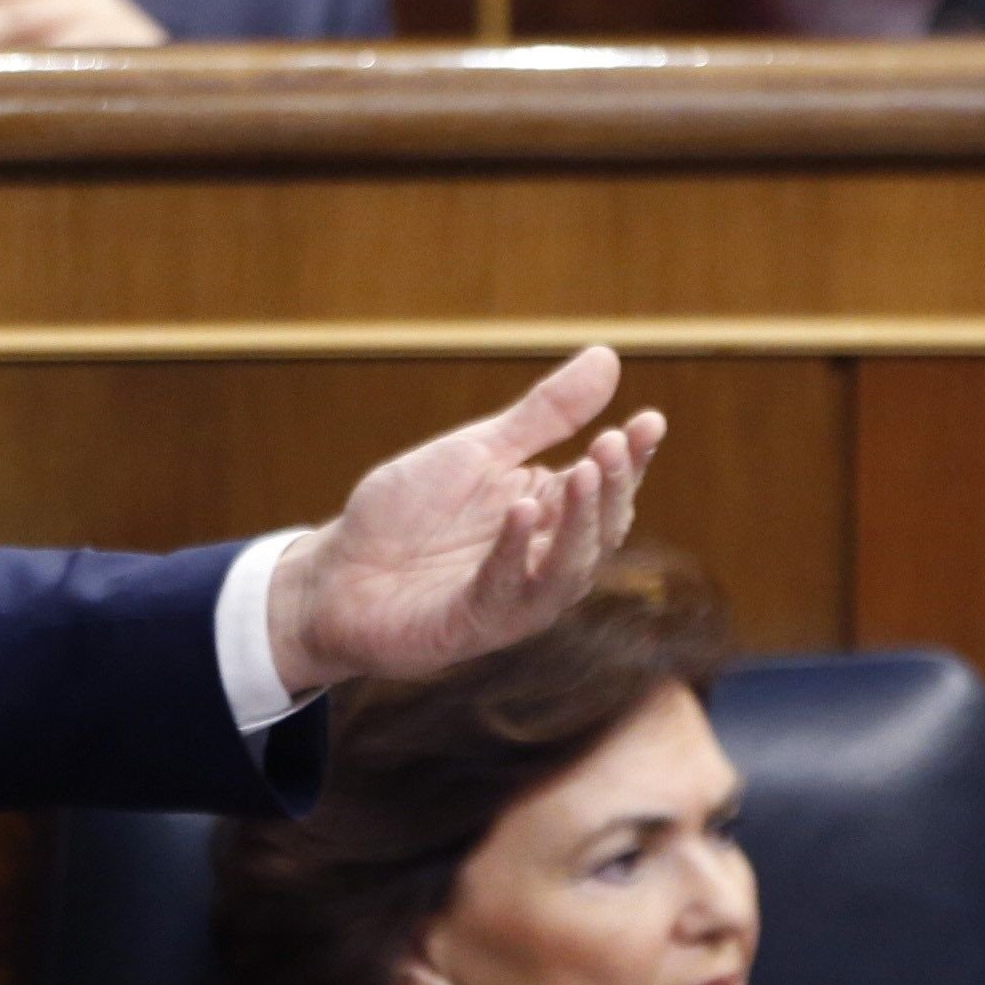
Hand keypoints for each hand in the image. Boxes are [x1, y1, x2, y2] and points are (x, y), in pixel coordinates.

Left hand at [263, 346, 665, 698]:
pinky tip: (521, 510)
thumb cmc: (408, 516)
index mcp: (548, 517)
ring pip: (567, 569)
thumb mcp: (478, 451)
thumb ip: (543, 416)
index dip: (634, 461)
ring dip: (579, 522)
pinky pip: (504, 591)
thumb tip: (609, 358)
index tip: (650, 421)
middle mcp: (541, 562)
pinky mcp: (472, 626)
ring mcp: (511, 600)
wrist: (335, 574)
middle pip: (599, 531)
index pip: (606, 490)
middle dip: (610, 488)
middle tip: (611, 443)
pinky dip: (514, 551)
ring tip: (582, 469)